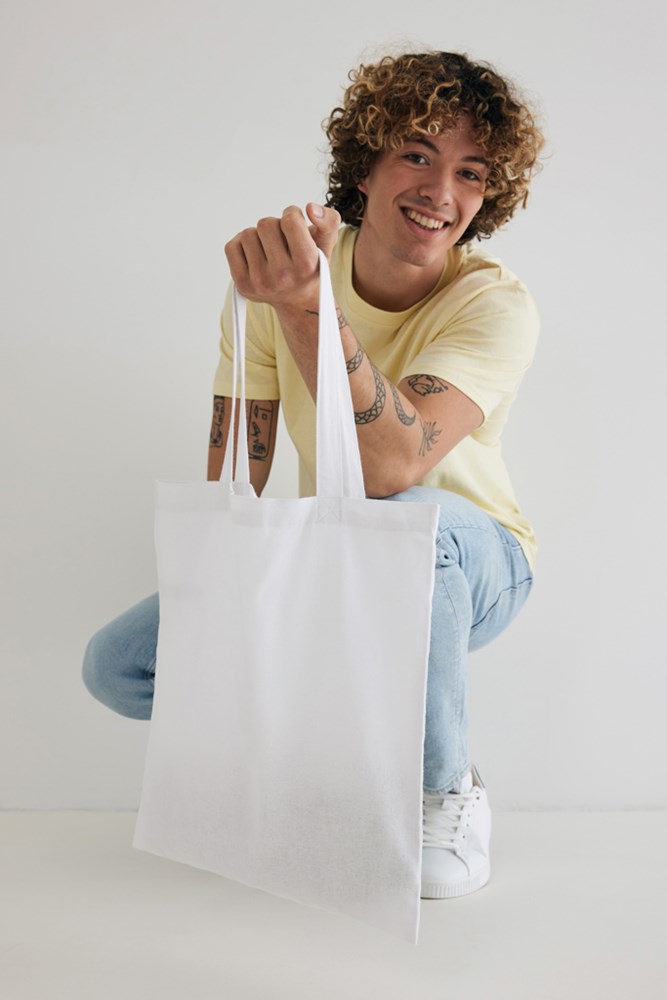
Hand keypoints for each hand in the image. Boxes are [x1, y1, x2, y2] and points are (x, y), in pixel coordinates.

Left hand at [224, 204, 339, 309]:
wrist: (297, 300)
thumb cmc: (310, 266)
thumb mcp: (326, 244)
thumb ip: (329, 221)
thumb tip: (311, 208)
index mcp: (306, 264)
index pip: (290, 221)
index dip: (292, 215)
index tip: (294, 224)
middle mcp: (283, 276)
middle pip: (265, 224)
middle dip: (274, 226)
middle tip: (282, 241)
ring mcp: (260, 282)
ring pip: (247, 234)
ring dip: (258, 236)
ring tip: (270, 249)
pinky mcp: (242, 284)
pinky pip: (231, 247)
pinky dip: (241, 245)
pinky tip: (256, 255)